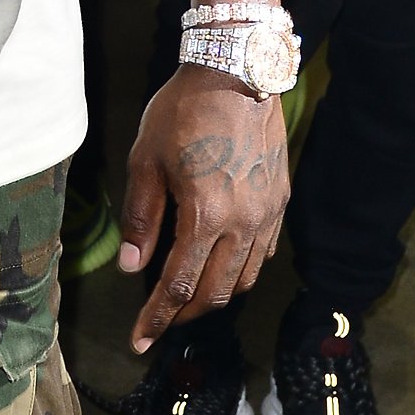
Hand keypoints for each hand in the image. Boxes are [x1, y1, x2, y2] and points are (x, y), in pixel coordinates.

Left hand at [117, 63, 289, 350]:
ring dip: (215, 296)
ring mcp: (267, 214)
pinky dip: (241, 270)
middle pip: (215, 292)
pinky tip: (223, 266)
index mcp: (205, 216)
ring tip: (190, 297)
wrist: (237, 72)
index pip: (178, 286)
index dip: (157, 318)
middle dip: (185, 315)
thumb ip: (142, 217)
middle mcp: (242, 224)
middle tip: (161, 322)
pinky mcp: (280, 200)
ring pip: (244, 278)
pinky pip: (263, 252)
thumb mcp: (147, 160)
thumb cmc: (183, 112)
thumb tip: (134, 266)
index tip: (140, 341)